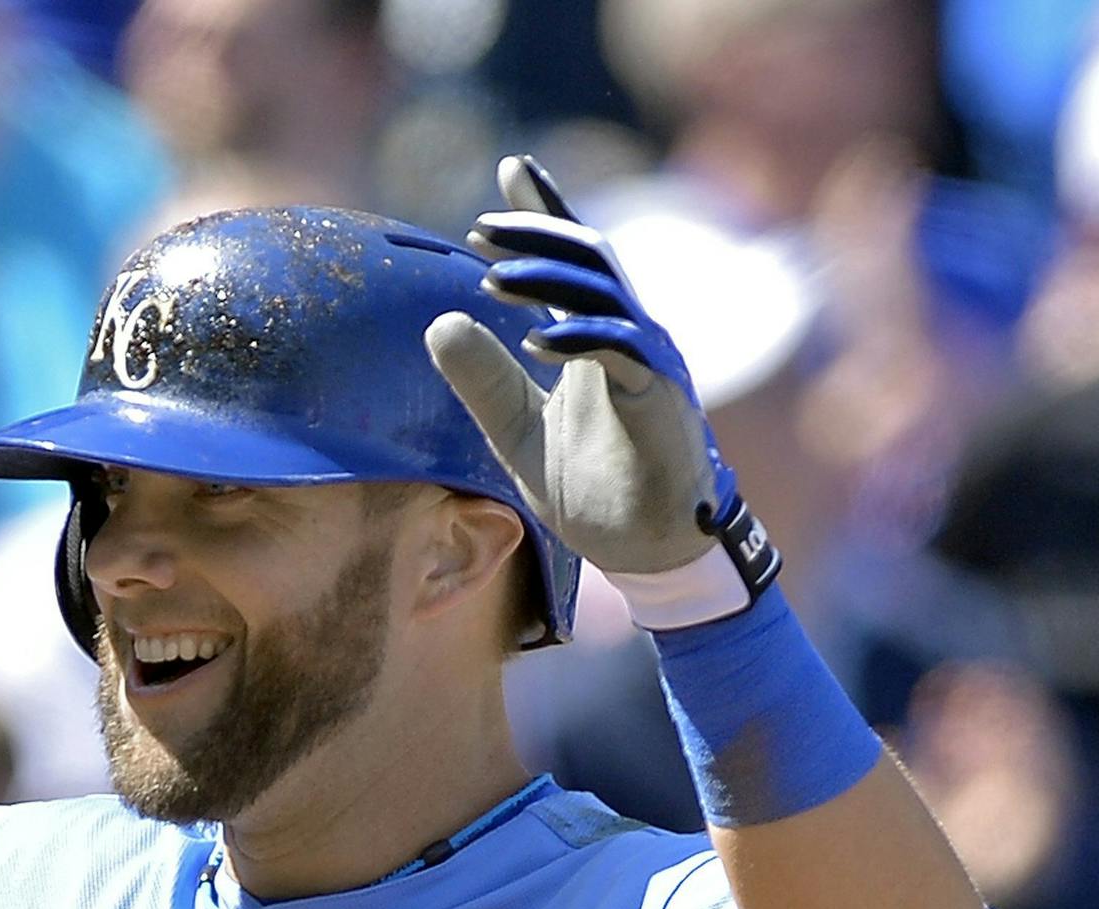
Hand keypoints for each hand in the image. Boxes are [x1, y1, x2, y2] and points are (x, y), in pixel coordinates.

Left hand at [426, 156, 778, 627]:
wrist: (642, 548)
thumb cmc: (590, 489)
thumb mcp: (515, 432)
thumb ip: (481, 380)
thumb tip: (435, 324)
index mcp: (595, 340)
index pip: (570, 262)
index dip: (544, 213)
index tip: (511, 169)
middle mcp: (628, 338)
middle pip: (589, 259)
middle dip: (539, 232)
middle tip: (482, 226)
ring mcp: (651, 362)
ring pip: (605, 295)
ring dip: (549, 279)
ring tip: (492, 275)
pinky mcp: (663, 397)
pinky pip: (624, 352)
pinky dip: (580, 340)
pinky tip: (536, 339)